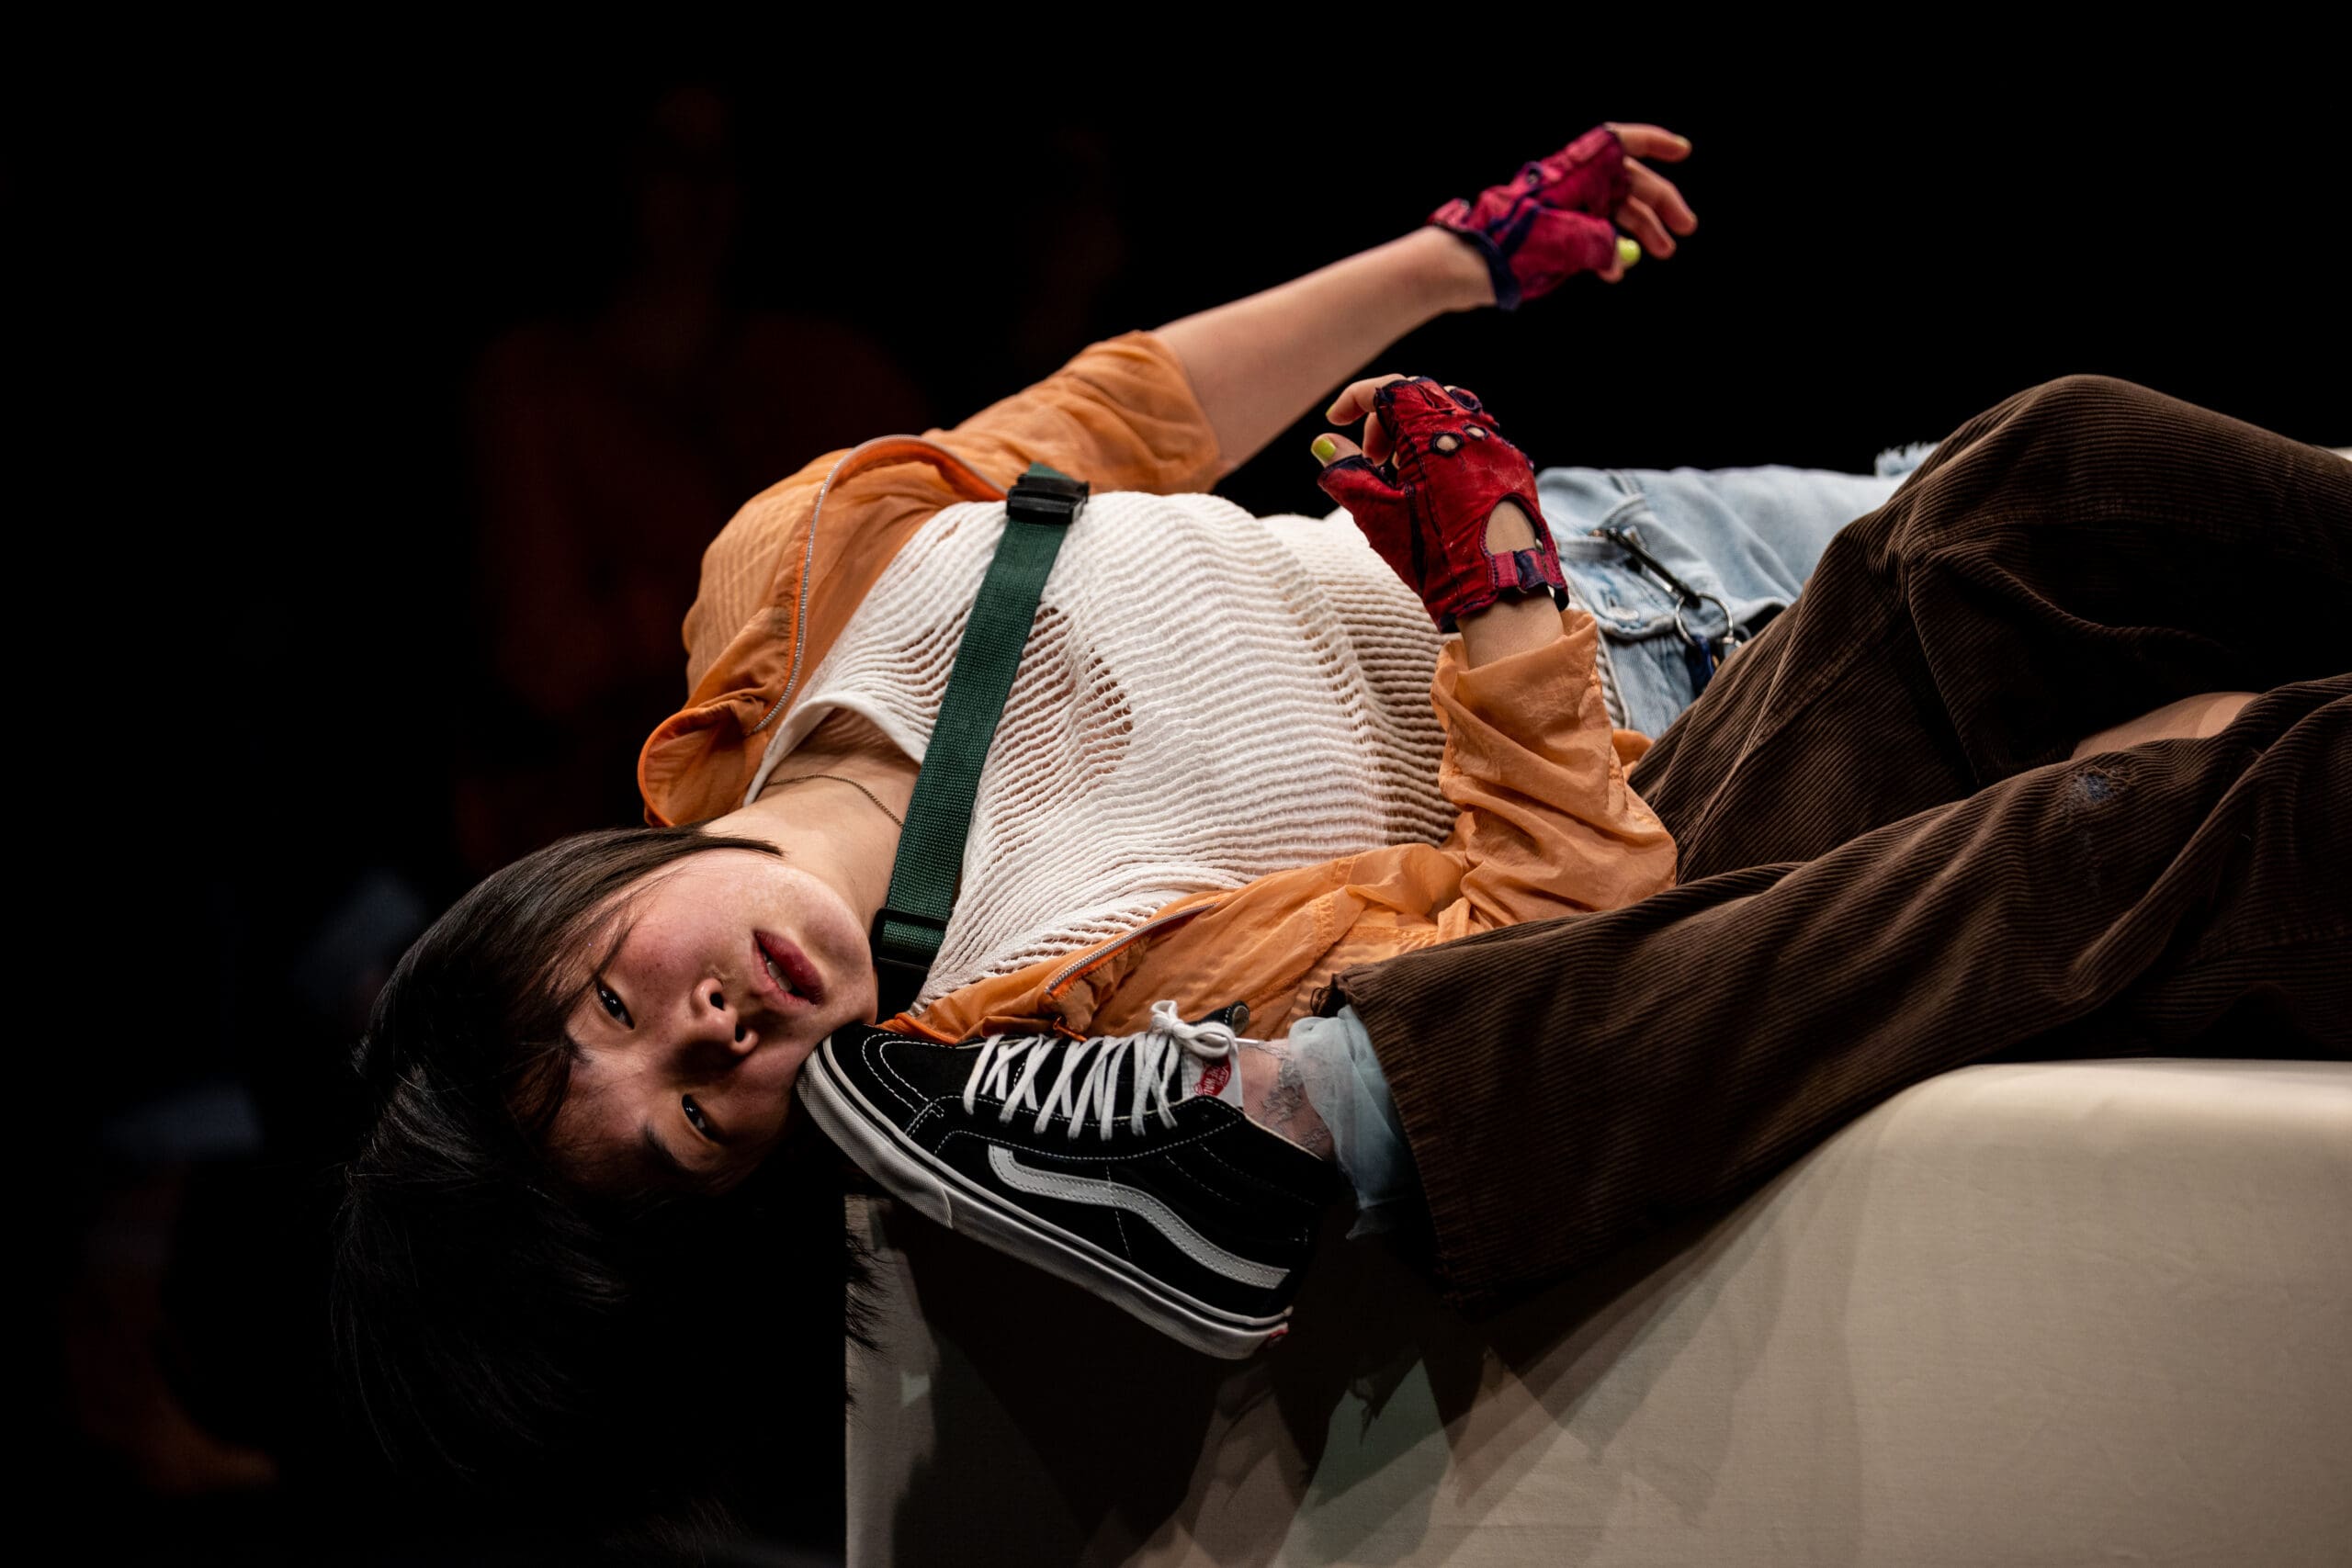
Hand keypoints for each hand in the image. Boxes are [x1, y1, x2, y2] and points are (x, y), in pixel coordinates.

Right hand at [1312, 375, 1564, 629]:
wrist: (1497, 594)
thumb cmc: (1433, 557)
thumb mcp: (1377, 513)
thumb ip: (1347, 472)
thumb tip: (1322, 443)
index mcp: (1432, 434)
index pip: (1389, 389)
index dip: (1355, 399)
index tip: (1336, 420)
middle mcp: (1470, 430)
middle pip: (1417, 397)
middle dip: (1383, 421)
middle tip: (1370, 461)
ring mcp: (1497, 447)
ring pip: (1447, 415)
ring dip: (1412, 434)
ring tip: (1400, 479)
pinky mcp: (1513, 468)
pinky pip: (1471, 439)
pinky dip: (1441, 449)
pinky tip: (1432, 490)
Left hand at [1429, 123, 1698, 308]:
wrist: (1469, 266)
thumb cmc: (1512, 246)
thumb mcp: (1567, 243)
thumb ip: (1599, 245)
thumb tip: (1618, 258)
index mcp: (1575, 172)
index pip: (1620, 143)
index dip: (1654, 142)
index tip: (1683, 152)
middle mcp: (1573, 185)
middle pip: (1627, 182)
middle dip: (1658, 204)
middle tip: (1684, 230)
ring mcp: (1566, 209)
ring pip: (1614, 212)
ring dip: (1642, 232)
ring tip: (1663, 253)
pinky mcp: (1557, 235)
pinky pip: (1594, 237)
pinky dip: (1609, 253)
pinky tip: (1615, 273)